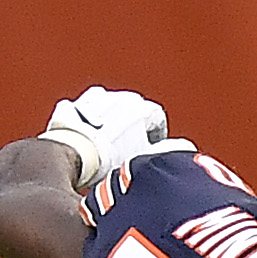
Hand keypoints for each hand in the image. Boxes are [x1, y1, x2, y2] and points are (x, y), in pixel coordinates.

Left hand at [38, 87, 176, 189]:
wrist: (75, 153)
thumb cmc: (112, 158)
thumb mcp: (147, 158)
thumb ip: (169, 150)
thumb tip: (185, 148)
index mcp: (142, 109)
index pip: (156, 120)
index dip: (155, 138)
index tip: (148, 153)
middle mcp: (120, 98)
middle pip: (131, 112)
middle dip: (130, 129)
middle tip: (125, 152)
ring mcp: (92, 101)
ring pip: (105, 109)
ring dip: (106, 123)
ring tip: (103, 145)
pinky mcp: (71, 108)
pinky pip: (78, 113)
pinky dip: (81, 123)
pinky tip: (80, 137)